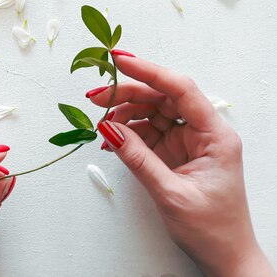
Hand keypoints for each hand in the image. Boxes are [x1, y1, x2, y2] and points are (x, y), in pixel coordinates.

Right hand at [88, 50, 274, 276]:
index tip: (120, 61)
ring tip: (100, 123)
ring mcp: (189, 141)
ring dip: (124, 113)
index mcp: (215, 135)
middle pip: (162, 98)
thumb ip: (138, 158)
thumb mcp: (171, 193)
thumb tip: (108, 129)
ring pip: (152, 112)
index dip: (149, 72)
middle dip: (128, 94)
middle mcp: (203, 132)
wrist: (224, 258)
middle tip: (96, 97)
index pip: (180, 90)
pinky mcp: (175, 151)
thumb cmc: (211, 229)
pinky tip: (111, 139)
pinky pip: (148, 131)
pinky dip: (127, 132)